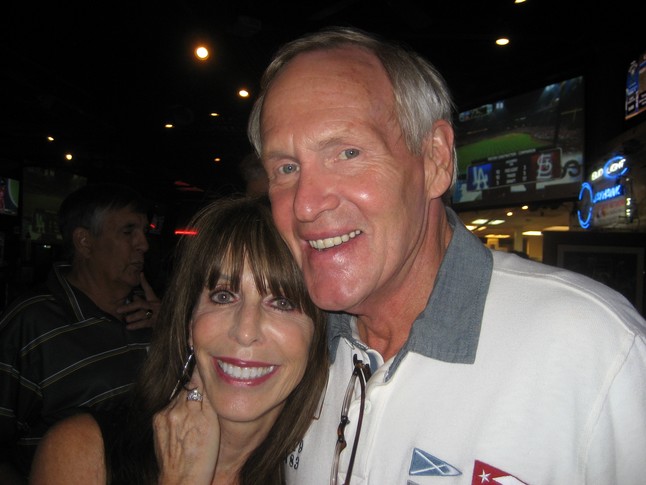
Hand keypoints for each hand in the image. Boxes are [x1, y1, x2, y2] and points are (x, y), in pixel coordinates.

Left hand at [117, 272, 160, 329]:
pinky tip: (128, 327)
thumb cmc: (161, 313)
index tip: (141, 274)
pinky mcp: (155, 322)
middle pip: (140, 304)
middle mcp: (155, 306)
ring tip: (126, 319)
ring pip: (142, 314)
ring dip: (133, 317)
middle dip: (129, 307)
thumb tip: (134, 297)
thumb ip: (144, 301)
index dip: (144, 282)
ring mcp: (155, 314)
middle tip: (118, 309)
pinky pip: (143, 324)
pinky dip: (135, 326)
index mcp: (155, 300)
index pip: (149, 289)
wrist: (173, 321)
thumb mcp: (154, 306)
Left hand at [153, 370, 219, 484]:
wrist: (181, 481)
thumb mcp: (212, 426)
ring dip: (187, 401)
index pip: (196, 379)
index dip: (202, 371)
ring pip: (179, 398)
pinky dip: (178, 411)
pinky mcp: (156, 423)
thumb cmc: (203, 458)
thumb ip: (208, 399)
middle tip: (206, 395)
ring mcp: (162, 417)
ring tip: (197, 415)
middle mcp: (173, 410)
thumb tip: (206, 374)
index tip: (208, 360)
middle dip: (197, 388)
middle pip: (187, 388)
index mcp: (190, 409)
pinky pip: (170, 409)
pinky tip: (186, 424)